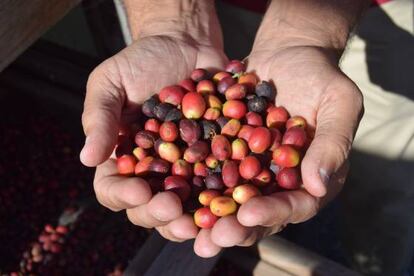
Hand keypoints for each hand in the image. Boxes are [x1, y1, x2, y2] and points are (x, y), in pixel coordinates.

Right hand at [80, 34, 227, 241]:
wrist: (186, 45)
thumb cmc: (141, 61)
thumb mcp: (111, 82)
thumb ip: (100, 118)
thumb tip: (87, 159)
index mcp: (121, 158)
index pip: (113, 188)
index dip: (123, 195)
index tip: (139, 190)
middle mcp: (152, 171)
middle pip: (148, 207)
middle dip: (159, 214)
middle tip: (173, 210)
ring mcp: (185, 169)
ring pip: (184, 208)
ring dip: (191, 220)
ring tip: (201, 222)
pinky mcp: (214, 161)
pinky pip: (219, 185)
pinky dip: (224, 197)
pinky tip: (233, 201)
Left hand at [191, 45, 362, 256]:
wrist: (287, 53)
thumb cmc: (320, 76)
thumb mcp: (338, 103)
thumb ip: (333, 143)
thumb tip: (319, 186)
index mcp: (310, 178)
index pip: (296, 205)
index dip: (273, 213)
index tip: (249, 214)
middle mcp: (278, 180)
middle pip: (258, 211)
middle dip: (235, 226)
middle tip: (212, 237)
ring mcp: (250, 168)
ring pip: (229, 198)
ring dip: (208, 215)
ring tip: (185, 227)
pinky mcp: (226, 152)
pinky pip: (208, 169)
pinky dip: (191, 180)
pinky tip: (170, 189)